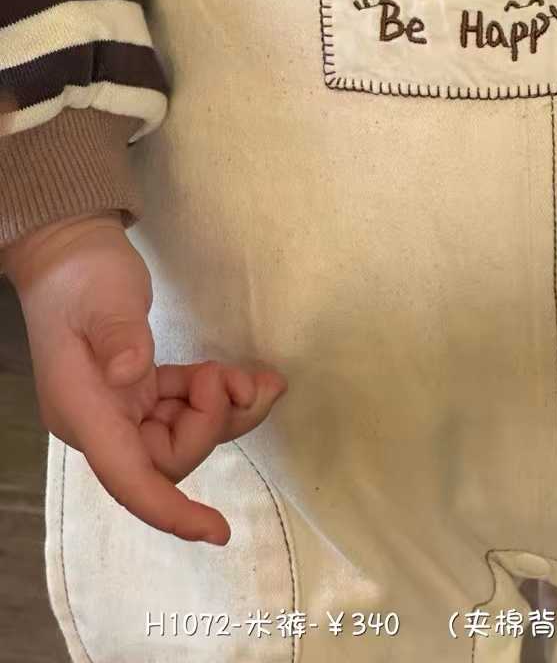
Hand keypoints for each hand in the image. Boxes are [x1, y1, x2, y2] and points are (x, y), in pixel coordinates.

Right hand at [5, 213, 286, 545]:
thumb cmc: (82, 276)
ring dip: (226, 410)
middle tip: (239, 377)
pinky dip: (216, 394)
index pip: (128, 478)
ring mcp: (121, 408)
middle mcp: (102, 422)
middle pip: (169, 457)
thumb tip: (132, 375)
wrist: (71, 252)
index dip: (171, 511)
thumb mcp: (104, 299)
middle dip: (215, 423)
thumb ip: (119, 336)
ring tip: (261, 378)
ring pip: (184, 435)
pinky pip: (184, 410)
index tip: (216, 529)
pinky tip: (243, 375)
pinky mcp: (139, 390)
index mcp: (84, 411)